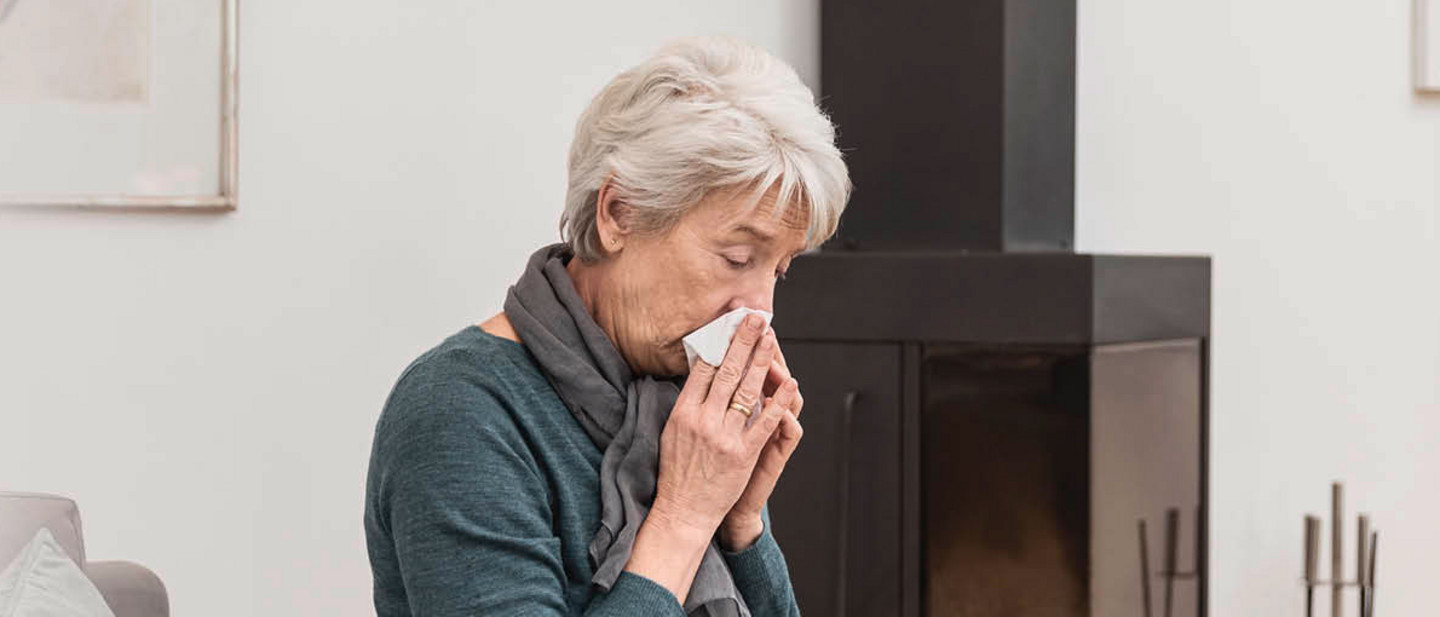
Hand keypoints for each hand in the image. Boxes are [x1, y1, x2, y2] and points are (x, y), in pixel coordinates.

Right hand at [646, 312, 791, 542]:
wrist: (683, 510)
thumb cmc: (676, 470)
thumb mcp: (671, 430)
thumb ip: (686, 402)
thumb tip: (700, 369)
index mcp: (682, 412)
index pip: (703, 367)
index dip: (719, 340)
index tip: (731, 321)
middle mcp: (702, 421)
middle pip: (726, 372)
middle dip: (743, 341)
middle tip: (756, 318)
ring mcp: (724, 437)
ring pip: (746, 391)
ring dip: (761, 362)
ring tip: (771, 339)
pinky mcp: (743, 454)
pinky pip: (765, 422)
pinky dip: (778, 401)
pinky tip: (789, 383)